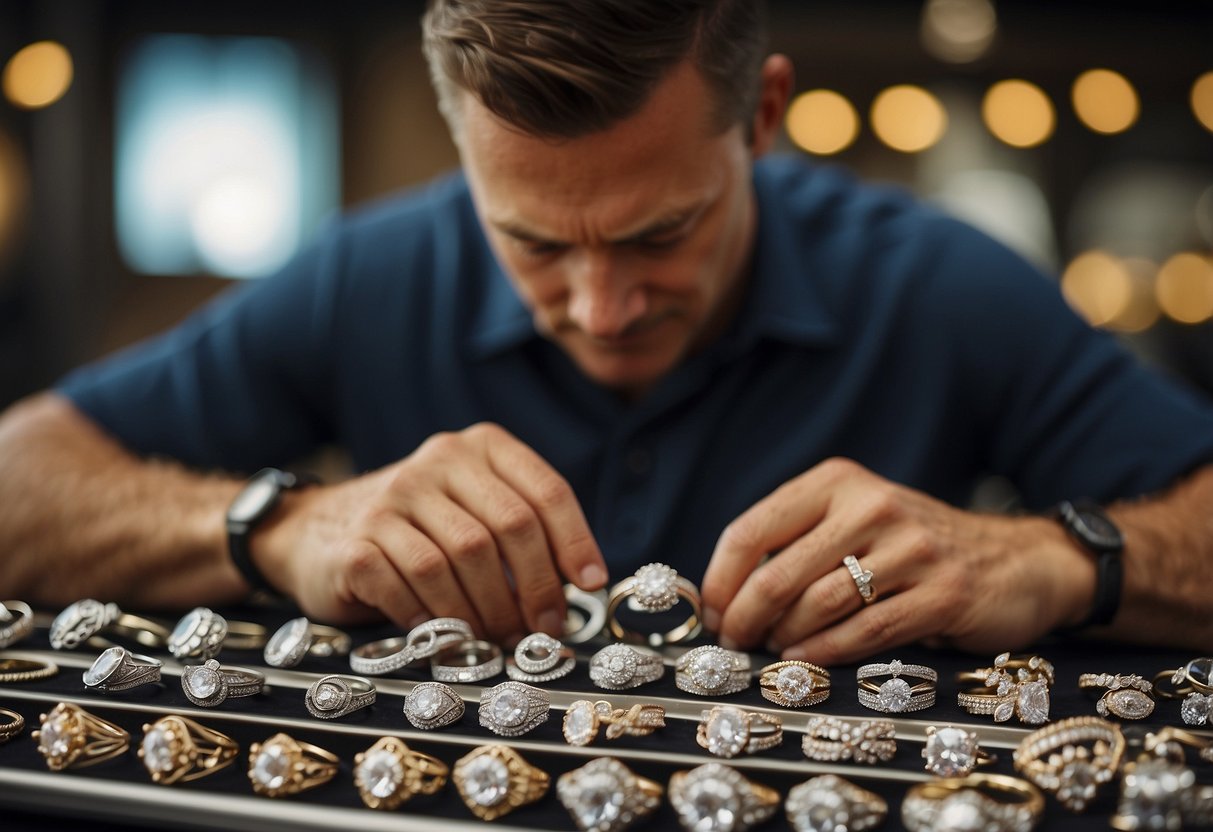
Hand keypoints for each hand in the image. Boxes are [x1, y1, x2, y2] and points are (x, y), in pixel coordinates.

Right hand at [259, 423, 606, 641]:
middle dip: (536, 589)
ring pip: (462, 562)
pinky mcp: (358, 542)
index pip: (545, 490)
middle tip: (543, 630)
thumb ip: (520, 532)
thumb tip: (579, 589)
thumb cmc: (415, 530)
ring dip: (490, 612)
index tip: (589, 585)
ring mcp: (393, 499)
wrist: (312, 531)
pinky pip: (412, 588)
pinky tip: (446, 635)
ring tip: (499, 640)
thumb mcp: (469, 509)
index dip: (576, 542)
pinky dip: (438, 619)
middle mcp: (437, 462)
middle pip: (509, 529)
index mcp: (478, 448)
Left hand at [700, 457, 1093, 663]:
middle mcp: (873, 506)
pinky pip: (867, 630)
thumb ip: (796, 543)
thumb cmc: (911, 548)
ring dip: (782, 637)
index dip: (720, 578)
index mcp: (838, 482)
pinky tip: (805, 660)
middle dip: (744, 617)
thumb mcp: (853, 521)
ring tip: (770, 651)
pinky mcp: (944, 593)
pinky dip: (826, 651)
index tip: (710, 611)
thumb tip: (724, 595)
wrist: (1014, 560)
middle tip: (733, 642)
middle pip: (779, 572)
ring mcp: (912, 549)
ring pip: (819, 603)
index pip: (753, 528)